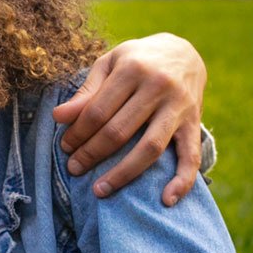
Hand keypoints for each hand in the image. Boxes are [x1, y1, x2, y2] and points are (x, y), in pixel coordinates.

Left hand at [52, 32, 207, 205]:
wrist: (184, 52)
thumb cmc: (137, 60)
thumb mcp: (110, 64)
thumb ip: (86, 91)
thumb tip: (58, 117)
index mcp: (133, 69)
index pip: (98, 111)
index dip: (77, 133)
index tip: (65, 147)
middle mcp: (158, 87)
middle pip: (119, 131)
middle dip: (91, 154)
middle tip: (74, 168)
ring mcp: (179, 107)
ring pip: (150, 148)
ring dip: (122, 174)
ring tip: (99, 191)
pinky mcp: (194, 123)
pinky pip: (191, 156)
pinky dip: (182, 181)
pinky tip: (166, 201)